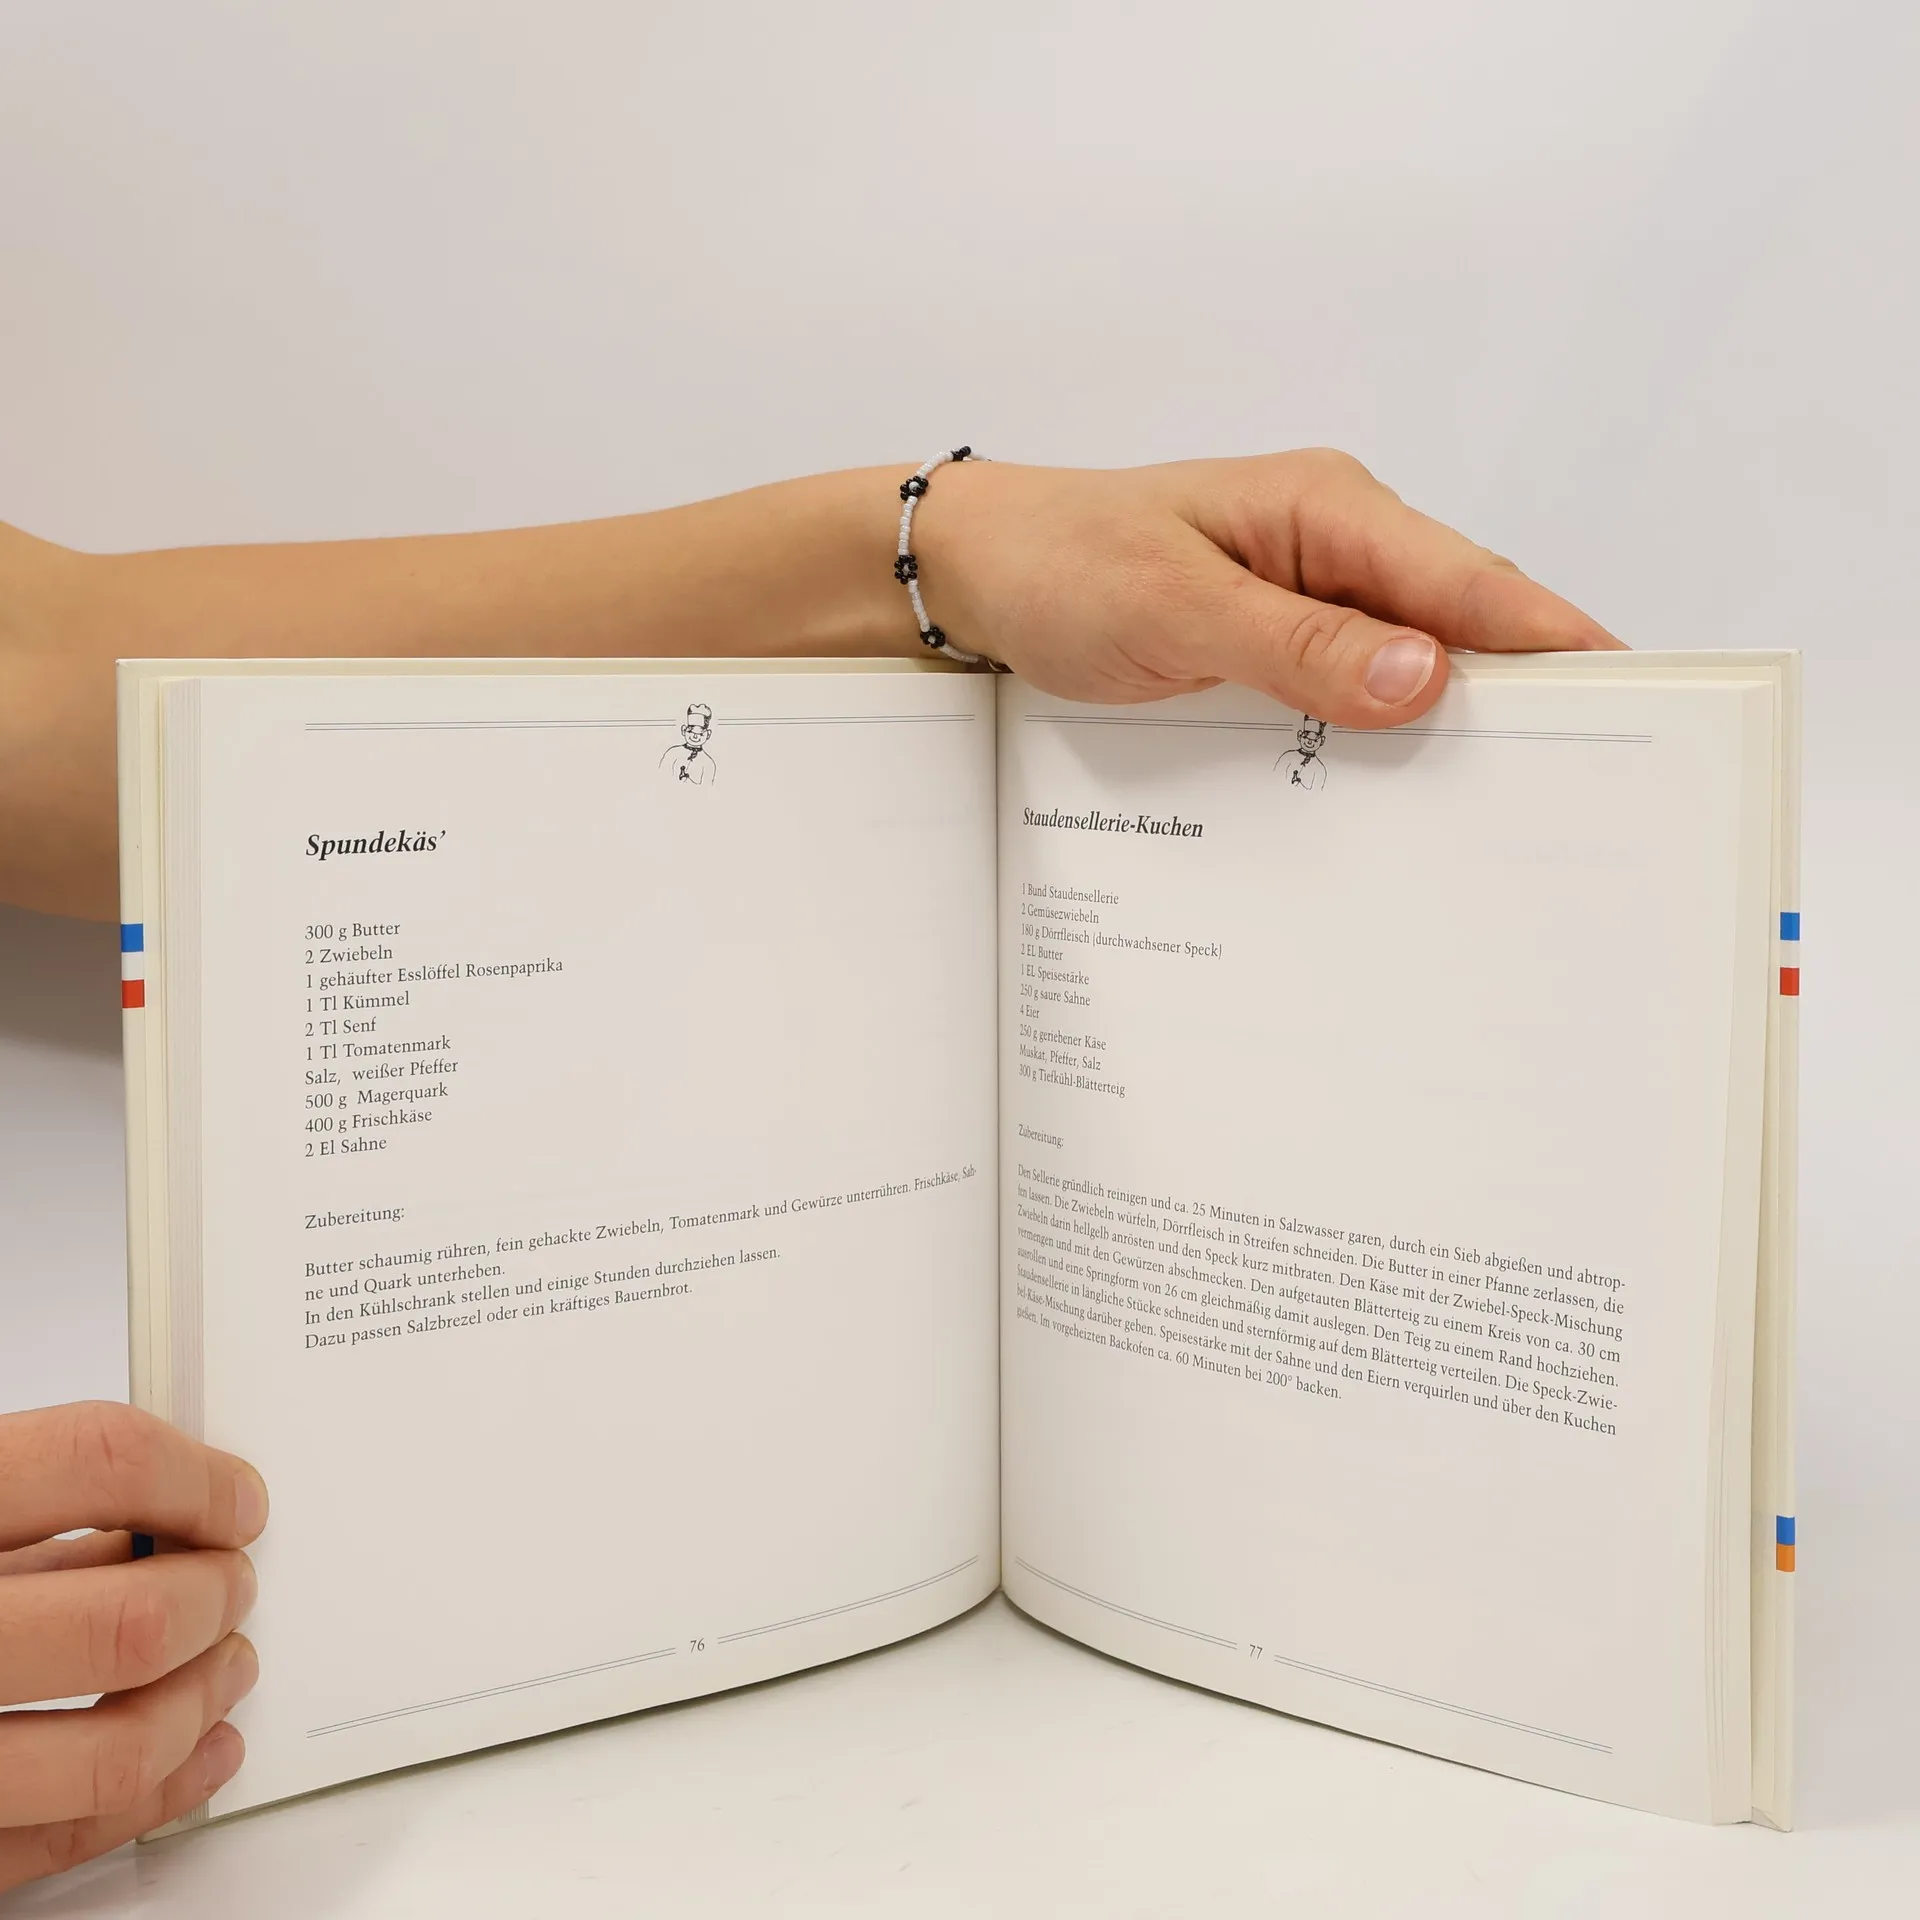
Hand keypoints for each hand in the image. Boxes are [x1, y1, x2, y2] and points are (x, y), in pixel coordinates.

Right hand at [0, 1403, 266, 1891]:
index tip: (237, 1496)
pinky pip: (55, 1840)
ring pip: (112, 1748)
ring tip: (225, 1663)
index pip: (99, 1459)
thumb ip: (21, 1504)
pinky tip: (193, 1753)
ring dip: (201, 1700)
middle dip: (217, 1598)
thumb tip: (163, 1517)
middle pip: (130, 1618)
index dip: (194, 1474)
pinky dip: (155, 1793)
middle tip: (235, 1583)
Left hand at [916, 448, 1621, 721]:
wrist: (978, 574)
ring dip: (1453, 720)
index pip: (1466, 579)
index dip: (1549, 639)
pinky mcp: (1277, 639)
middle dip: (1522, 691)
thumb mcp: (1175, 610)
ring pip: (1412, 659)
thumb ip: (1296, 644)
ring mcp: (1307, 593)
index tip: (1626, 697)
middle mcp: (1333, 543)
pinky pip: (1354, 685)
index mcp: (1327, 508)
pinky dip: (1385, 730)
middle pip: (1459, 621)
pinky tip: (1405, 788)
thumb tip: (1425, 678)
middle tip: (1585, 779)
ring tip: (1516, 803)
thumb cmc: (1064, 567)